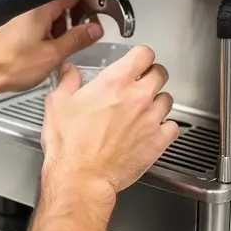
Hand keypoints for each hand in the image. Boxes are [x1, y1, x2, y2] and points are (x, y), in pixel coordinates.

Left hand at [0, 0, 103, 93]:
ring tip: (60, 47)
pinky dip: (43, 31)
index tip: (94, 18)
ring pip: (47, 13)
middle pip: (60, 3)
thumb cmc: (7, 65)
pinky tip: (44, 49)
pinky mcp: (10, 24)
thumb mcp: (52, 55)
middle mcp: (27, 5)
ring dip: (58, 27)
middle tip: (80, 36)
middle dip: (74, 19)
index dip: (88, 5)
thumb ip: (77, 39)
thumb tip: (94, 30)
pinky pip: (33, 21)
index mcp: (40, 7)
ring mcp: (17, 14)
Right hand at [40, 45, 179, 197]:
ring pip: (168, 99)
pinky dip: (165, 127)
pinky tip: (152, 130)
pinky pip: (172, 126)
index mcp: (115, 82)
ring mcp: (151, 119)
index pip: (143, 54)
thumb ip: (67, 82)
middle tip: (141, 84)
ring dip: (157, 101)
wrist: (81, 176)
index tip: (136, 61)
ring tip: (145, 109)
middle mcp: (138, 96)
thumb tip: (69, 71)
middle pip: (160, 73)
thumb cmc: (69, 144)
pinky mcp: (158, 141)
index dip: (140, 56)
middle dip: (151, 76)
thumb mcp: (58, 104)